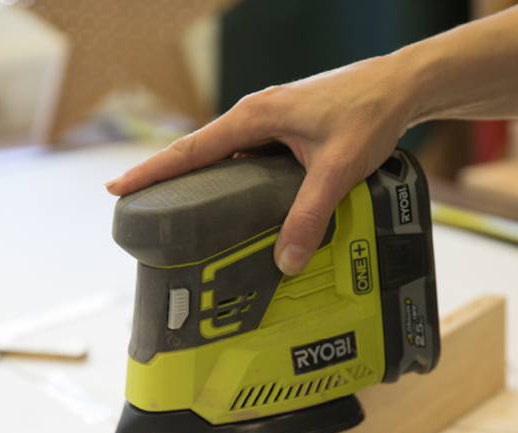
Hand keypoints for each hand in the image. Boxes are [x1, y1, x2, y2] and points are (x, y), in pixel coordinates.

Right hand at [106, 53, 419, 274]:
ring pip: (225, 157)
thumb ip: (310, 215)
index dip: (152, 170)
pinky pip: (247, 158)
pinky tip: (236, 200)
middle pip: (200, 153)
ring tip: (182, 212)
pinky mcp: (286, 132)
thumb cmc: (368, 112)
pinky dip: (233, 178)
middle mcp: (256, 117)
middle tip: (144, 209)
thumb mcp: (336, 169)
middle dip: (168, 179)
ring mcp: (270, 124)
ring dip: (202, 180)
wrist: (399, 87)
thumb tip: (286, 260)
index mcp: (255, 118)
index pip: (191, 149)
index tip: (118, 187)